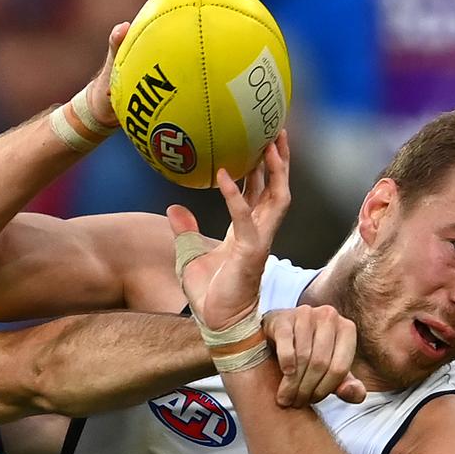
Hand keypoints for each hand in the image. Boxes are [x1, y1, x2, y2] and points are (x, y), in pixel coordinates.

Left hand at [86, 0, 239, 126]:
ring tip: (248, 22)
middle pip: (195, 20)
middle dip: (215, 0)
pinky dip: (218, 75)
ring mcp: (176, 67)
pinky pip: (201, 77)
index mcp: (153, 40)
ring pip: (203, 47)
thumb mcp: (109, 71)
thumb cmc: (106, 91)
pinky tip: (238, 77)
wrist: (109, 115)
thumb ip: (115, 48)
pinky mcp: (180, 86)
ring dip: (223, 35)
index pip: (173, 6)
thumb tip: (121, 27)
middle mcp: (168, 48)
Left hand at [167, 130, 290, 331]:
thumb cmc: (208, 295)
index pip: (261, 193)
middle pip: (277, 189)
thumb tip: (174, 207)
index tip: (263, 142)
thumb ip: (185, 231)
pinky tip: (223, 177)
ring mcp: (258, 242)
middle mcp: (259, 233)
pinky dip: (235, 198)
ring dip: (274, 171)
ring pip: (275, 200)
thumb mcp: (189, 256)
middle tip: (278, 129)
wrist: (216, 324)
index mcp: (247, 232)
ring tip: (268, 143)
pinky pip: (245, 221)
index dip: (264, 168)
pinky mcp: (249, 254)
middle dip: (280, 160)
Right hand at [263, 307, 366, 406]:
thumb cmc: (310, 354)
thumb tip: (351, 392)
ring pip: (303, 355)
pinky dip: (285, 360)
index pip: (339, 368)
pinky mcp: (284, 317)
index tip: (311, 401)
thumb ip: (347, 386)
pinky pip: (286, 342)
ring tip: (285, 396)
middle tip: (295, 402)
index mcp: (347, 329)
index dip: (325, 390)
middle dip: (306, 388)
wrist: (279, 333)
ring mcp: (306, 313)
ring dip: (293, 382)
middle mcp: (329, 316)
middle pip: (320, 363)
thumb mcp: (331, 370)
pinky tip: (284, 372)